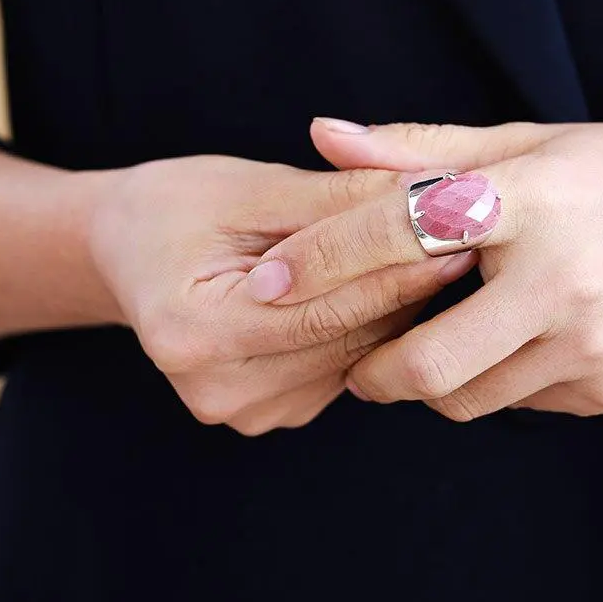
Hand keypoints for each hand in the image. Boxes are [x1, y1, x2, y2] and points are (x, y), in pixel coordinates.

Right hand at [87, 155, 475, 433]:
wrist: (131, 252)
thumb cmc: (179, 207)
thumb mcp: (251, 187)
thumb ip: (334, 197)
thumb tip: (424, 192)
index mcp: (193, 332)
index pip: (326, 307)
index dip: (398, 268)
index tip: (459, 232)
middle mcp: (217, 390)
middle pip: (347, 338)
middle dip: (411, 285)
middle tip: (472, 236)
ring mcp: (245, 411)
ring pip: (357, 356)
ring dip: (401, 307)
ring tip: (441, 254)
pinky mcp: (270, 414)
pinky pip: (345, 367)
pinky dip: (374, 327)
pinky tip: (392, 287)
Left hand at [253, 119, 602, 420]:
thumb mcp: (536, 143)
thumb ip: (425, 148)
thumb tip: (322, 134)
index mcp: (535, 199)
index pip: (399, 233)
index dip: (321, 261)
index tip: (265, 285)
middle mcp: (565, 282)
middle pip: (424, 365)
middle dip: (372, 371)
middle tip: (359, 359)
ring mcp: (595, 348)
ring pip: (468, 399)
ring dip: (435, 381)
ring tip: (450, 338)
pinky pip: (524, 405)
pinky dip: (501, 382)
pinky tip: (528, 340)